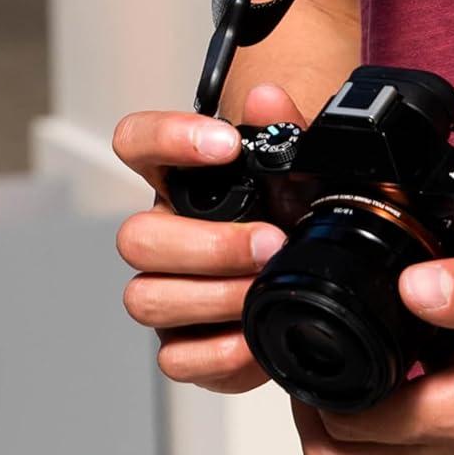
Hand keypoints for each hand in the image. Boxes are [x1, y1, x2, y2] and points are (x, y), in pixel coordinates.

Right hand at [113, 83, 303, 391]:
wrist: (317, 269)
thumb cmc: (295, 211)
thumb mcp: (304, 169)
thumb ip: (286, 128)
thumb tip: (266, 98)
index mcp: (181, 179)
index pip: (136, 140)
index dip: (166, 138)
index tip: (226, 146)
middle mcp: (163, 232)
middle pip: (136, 236)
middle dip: (209, 243)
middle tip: (271, 242)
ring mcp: (166, 289)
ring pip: (146, 297)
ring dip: (213, 296)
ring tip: (265, 289)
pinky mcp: (182, 344)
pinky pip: (174, 356)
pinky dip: (219, 350)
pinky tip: (256, 335)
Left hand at [292, 248, 453, 454]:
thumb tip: (412, 285)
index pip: (352, 428)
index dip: (308, 383)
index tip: (303, 324)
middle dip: (312, 403)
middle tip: (313, 334)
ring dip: (350, 407)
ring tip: (357, 332)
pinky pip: (418, 441)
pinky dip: (393, 405)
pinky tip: (413, 342)